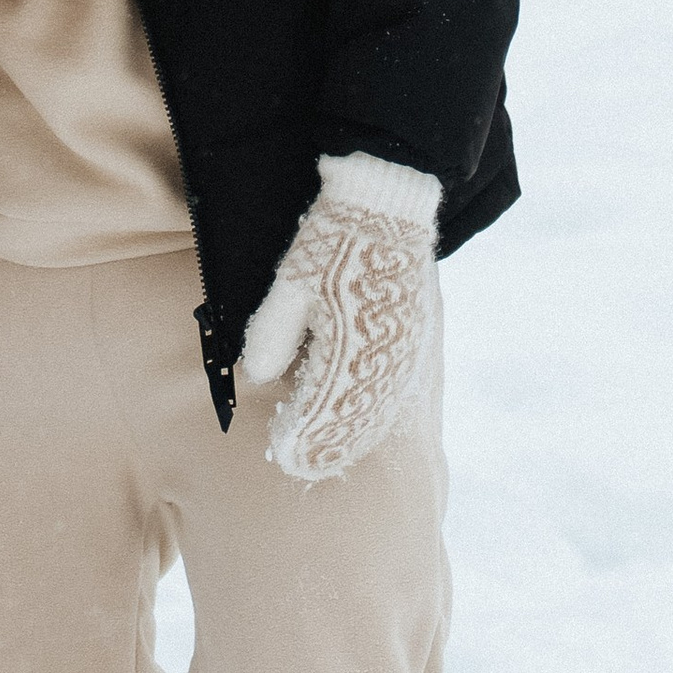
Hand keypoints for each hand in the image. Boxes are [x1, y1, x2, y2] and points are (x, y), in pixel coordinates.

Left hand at [238, 154, 438, 480]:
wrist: (388, 207)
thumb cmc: (334, 239)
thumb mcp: (292, 280)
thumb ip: (274, 332)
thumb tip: (259, 375)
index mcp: (348, 345)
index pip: (322, 410)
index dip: (302, 437)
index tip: (282, 454)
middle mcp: (380, 360)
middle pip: (352, 421)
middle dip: (325, 447)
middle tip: (300, 466)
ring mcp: (402, 355)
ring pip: (377, 414)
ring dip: (350, 439)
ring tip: (325, 456)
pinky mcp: (413, 344)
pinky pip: (394, 395)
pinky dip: (373, 417)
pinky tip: (359, 425)